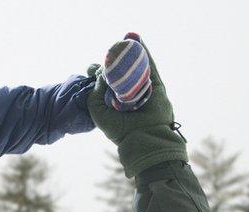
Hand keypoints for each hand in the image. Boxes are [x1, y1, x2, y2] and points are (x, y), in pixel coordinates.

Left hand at [87, 35, 186, 178]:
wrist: (144, 138)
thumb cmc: (119, 130)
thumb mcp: (98, 111)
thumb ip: (95, 92)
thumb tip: (100, 73)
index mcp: (114, 102)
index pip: (105, 83)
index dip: (98, 73)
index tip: (91, 67)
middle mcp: (128, 94)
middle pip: (121, 72)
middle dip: (115, 60)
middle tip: (110, 50)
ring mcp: (143, 89)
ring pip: (136, 66)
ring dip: (132, 51)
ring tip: (125, 37)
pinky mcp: (156, 86)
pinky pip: (150, 66)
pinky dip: (144, 52)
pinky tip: (137, 39)